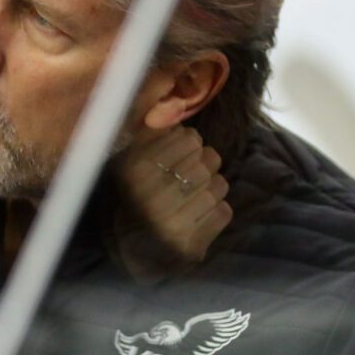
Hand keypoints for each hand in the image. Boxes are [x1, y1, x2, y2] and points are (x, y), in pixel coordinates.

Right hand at [109, 125, 232, 282]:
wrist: (132, 253)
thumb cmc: (134, 199)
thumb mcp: (131, 161)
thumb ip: (150, 130)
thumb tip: (175, 101)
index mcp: (134, 173)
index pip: (188, 138)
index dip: (191, 142)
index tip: (182, 152)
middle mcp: (151, 199)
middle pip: (207, 160)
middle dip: (204, 164)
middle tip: (191, 175)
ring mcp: (172, 226)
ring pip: (218, 185)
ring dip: (213, 187)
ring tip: (195, 195)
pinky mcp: (191, 247)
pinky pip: (224, 212)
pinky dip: (218, 211)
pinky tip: (200, 215)